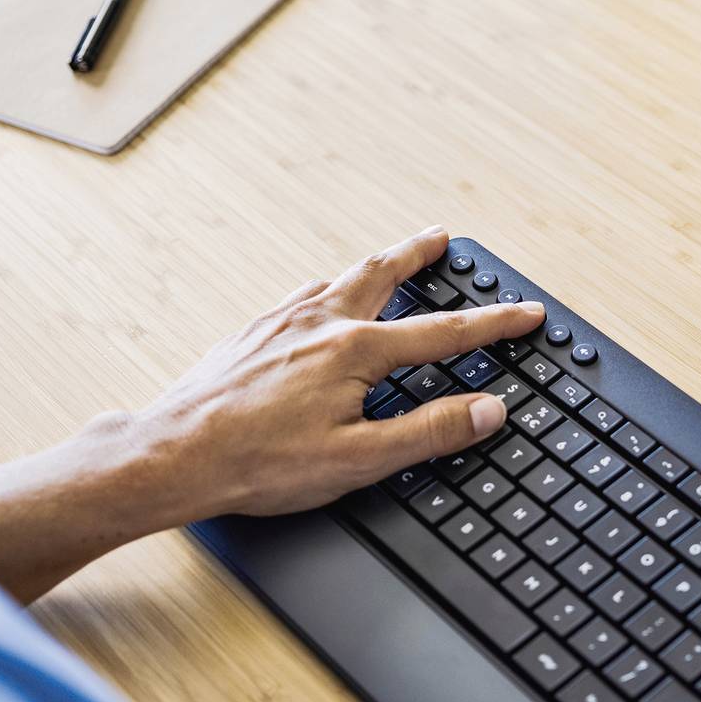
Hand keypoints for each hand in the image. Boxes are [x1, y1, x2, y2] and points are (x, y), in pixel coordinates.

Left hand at [130, 227, 544, 524]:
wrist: (173, 454)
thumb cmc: (260, 463)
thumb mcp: (359, 460)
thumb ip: (428, 433)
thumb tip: (486, 410)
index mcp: (355, 350)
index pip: (443, 331)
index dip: (493, 324)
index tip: (526, 313)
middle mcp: (320, 322)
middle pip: (383, 273)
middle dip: (419, 255)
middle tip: (443, 238)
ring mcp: (281, 322)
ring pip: (339, 278)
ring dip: (374, 265)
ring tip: (391, 259)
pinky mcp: (251, 333)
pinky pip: (301, 295)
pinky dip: (328, 287)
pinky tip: (321, 298)